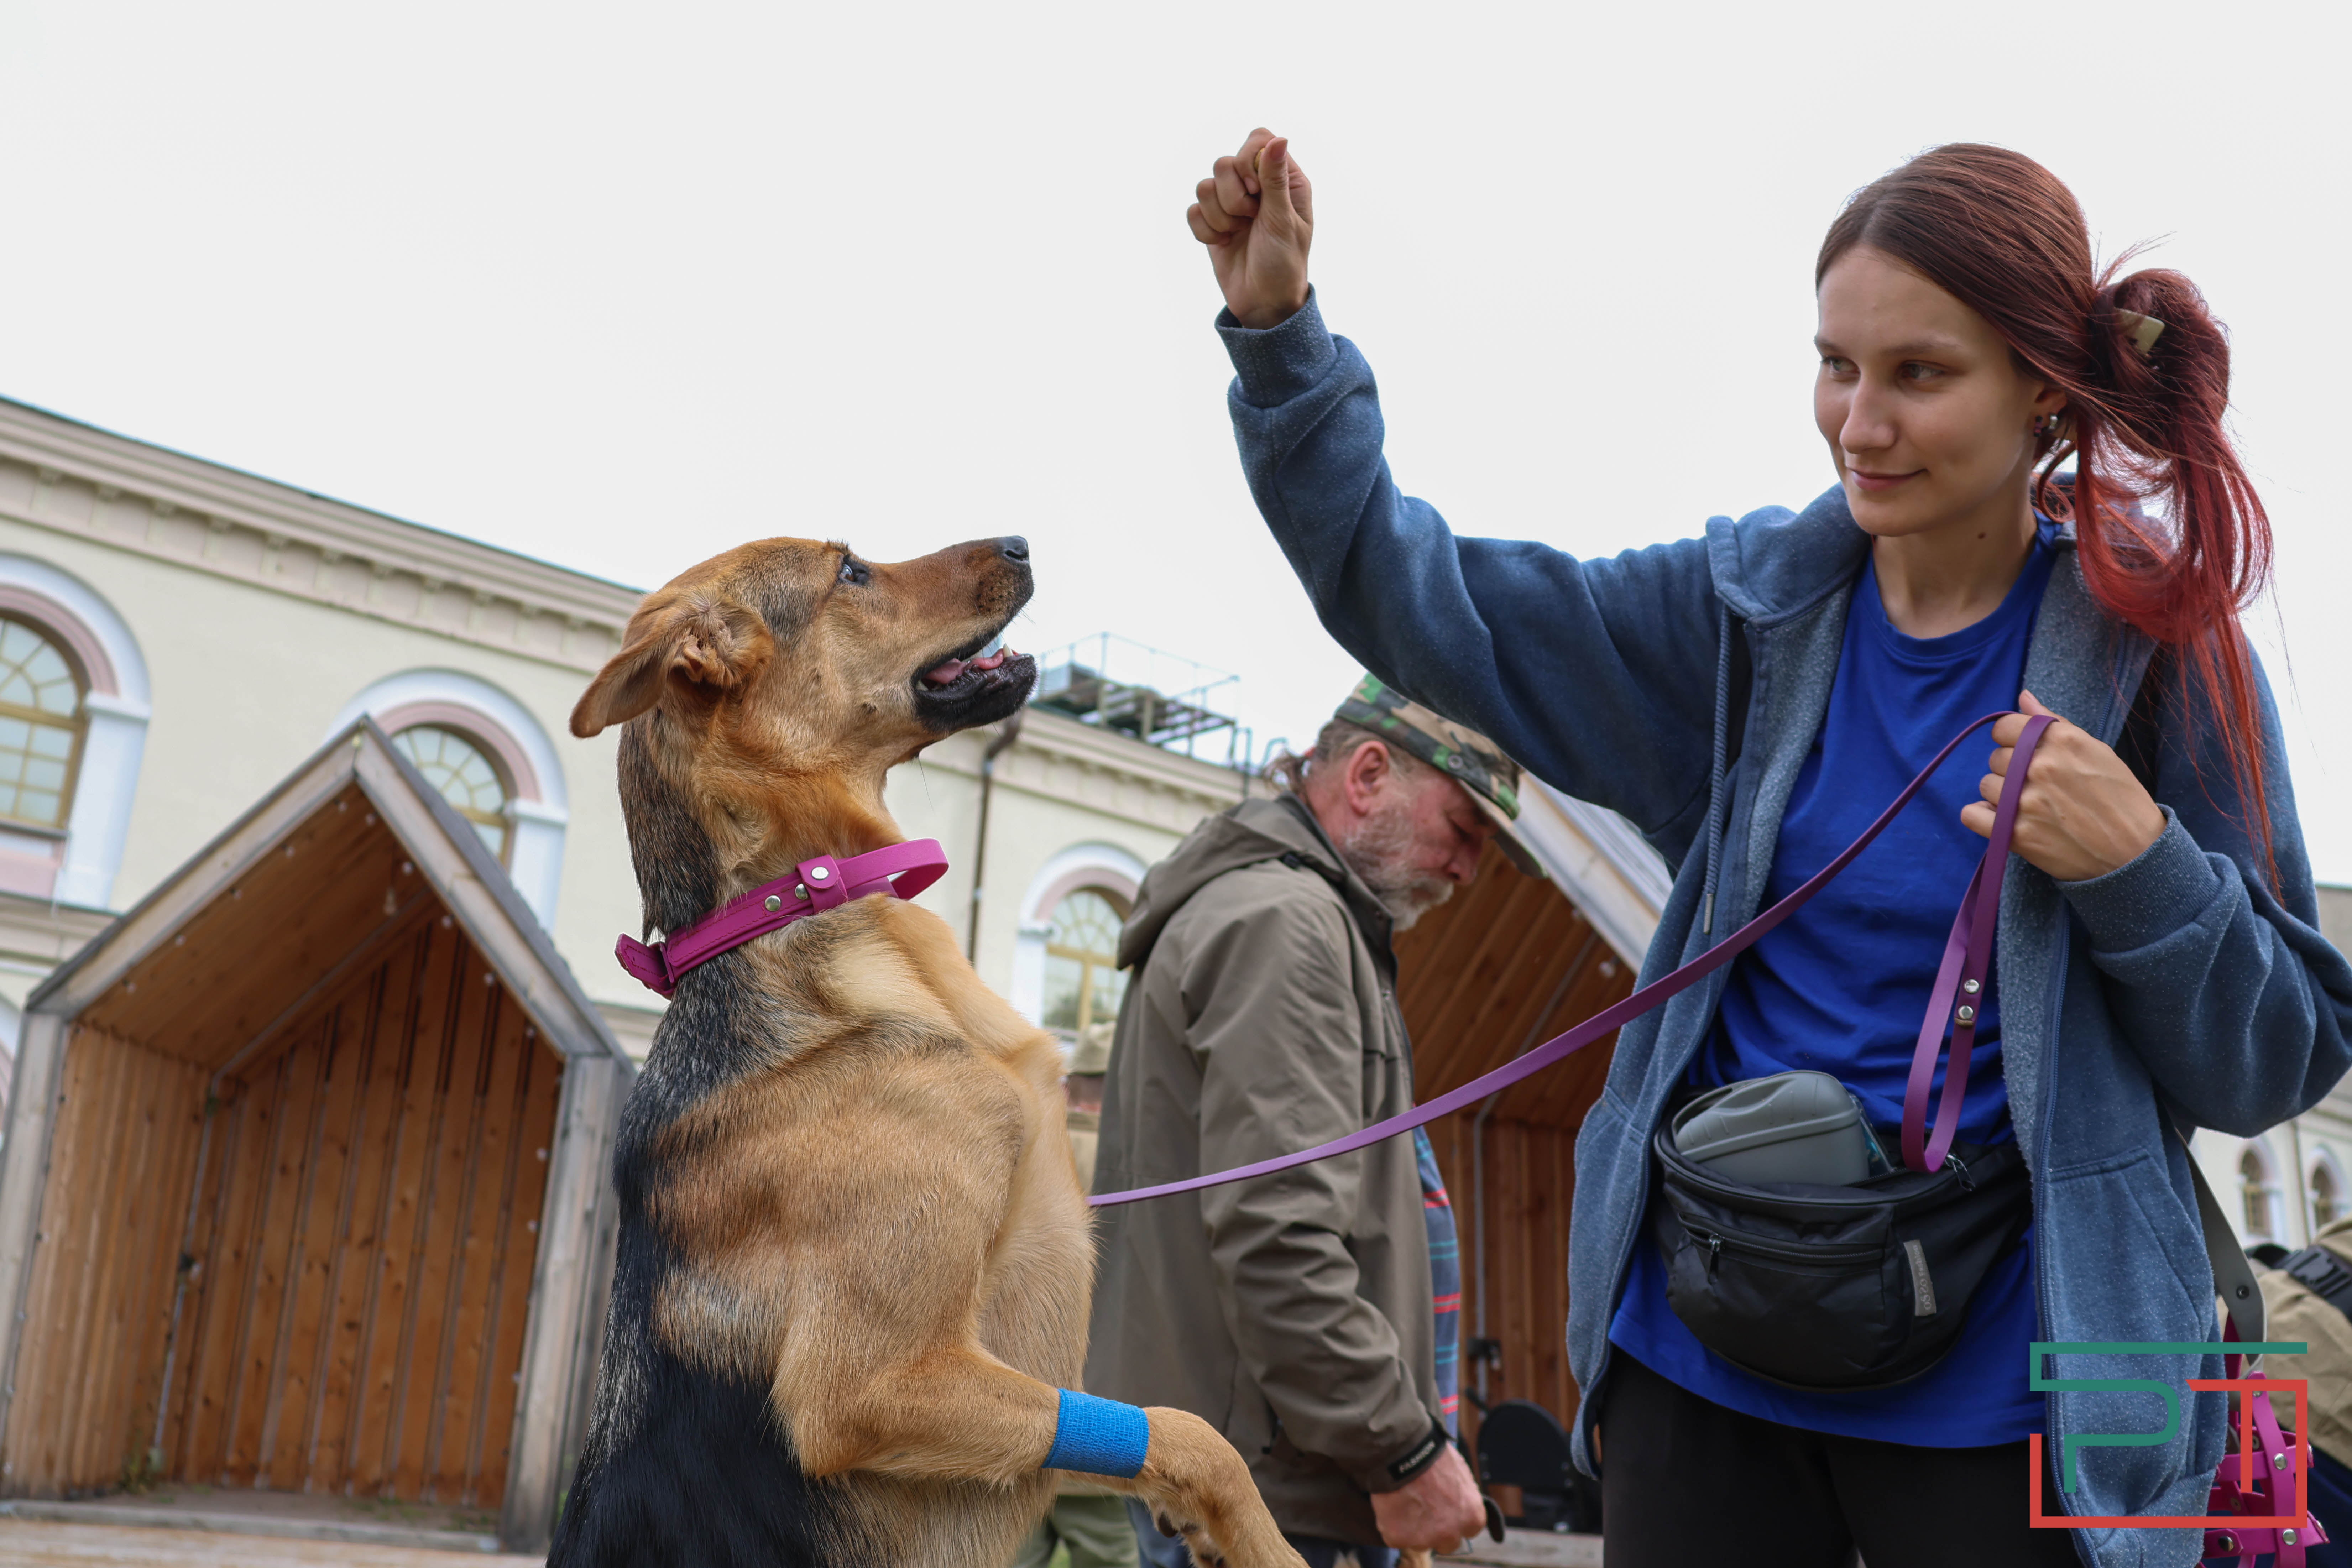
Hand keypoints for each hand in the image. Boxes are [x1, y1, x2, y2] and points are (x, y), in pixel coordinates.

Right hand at [1187, 127, 1312, 328]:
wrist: (1263, 303)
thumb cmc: (1284, 264)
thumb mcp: (1284, 222)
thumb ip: (1276, 180)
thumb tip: (1279, 138)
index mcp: (1282, 179)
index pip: (1258, 139)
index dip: (1248, 160)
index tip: (1255, 191)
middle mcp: (1255, 186)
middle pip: (1225, 162)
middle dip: (1233, 196)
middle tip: (1250, 219)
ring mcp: (1231, 204)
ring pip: (1205, 185)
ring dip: (1220, 216)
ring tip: (1238, 234)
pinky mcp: (1211, 222)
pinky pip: (1193, 210)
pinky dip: (1206, 230)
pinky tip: (1223, 243)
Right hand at [1371, 1442, 1485, 1550]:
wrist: (1402, 1450)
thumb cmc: (1433, 1456)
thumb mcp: (1462, 1473)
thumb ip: (1464, 1496)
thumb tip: (1462, 1502)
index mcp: (1472, 1518)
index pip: (1469, 1530)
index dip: (1456, 1519)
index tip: (1446, 1509)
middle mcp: (1451, 1534)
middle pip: (1447, 1542)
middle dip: (1438, 1529)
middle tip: (1425, 1508)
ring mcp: (1423, 1539)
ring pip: (1420, 1542)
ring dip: (1414, 1528)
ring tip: (1405, 1501)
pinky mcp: (1398, 1538)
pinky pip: (1395, 1537)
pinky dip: (1392, 1524)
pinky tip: (1391, 1503)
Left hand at [1962, 690, 2163, 881]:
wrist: (2135, 853)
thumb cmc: (2120, 799)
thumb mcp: (2097, 752)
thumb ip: (2054, 723)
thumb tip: (2023, 697)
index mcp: (2061, 741)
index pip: (2004, 727)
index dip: (2012, 740)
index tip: (2025, 753)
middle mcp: (2040, 766)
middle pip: (1996, 758)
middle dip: (2011, 769)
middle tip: (2039, 786)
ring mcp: (2026, 801)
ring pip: (1986, 785)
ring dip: (2001, 795)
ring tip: (2030, 805)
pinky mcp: (2016, 833)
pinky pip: (1972, 814)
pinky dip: (1981, 817)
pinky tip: (2002, 819)